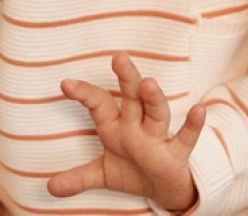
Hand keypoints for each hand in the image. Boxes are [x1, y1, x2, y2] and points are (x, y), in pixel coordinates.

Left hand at [47, 52, 204, 210]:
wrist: (164, 189)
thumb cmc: (134, 170)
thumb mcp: (103, 174)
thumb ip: (78, 178)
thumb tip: (49, 187)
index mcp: (117, 126)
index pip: (100, 104)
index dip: (84, 93)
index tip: (65, 84)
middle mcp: (137, 126)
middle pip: (132, 97)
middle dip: (126, 78)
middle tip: (118, 57)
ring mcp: (158, 138)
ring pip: (157, 113)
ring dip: (153, 99)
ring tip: (148, 84)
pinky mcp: (177, 154)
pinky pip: (186, 138)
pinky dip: (193, 125)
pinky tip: (198, 110)